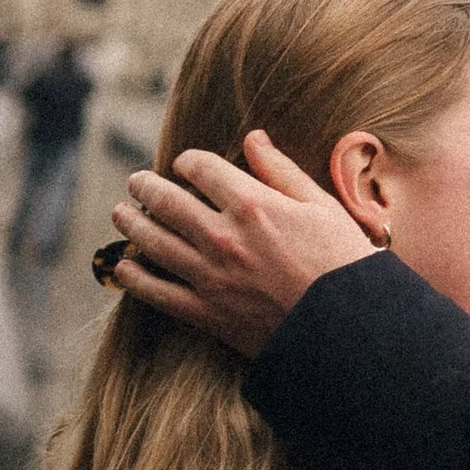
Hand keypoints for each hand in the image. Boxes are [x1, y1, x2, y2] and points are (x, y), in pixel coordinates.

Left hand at [110, 130, 372, 356]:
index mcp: (252, 204)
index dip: (188, 161)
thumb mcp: (322, 207)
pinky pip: (156, 291)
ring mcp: (210, 276)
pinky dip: (134, 276)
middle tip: (136, 182)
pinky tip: (124, 265)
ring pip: (152, 241)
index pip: (200, 168)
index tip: (185, 164)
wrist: (349, 330)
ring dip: (131, 222)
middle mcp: (222, 236)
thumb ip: (282, 171)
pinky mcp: (206, 313)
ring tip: (121, 213)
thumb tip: (254, 138)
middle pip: (165, 201)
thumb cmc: (344, 264)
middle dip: (145, 186)